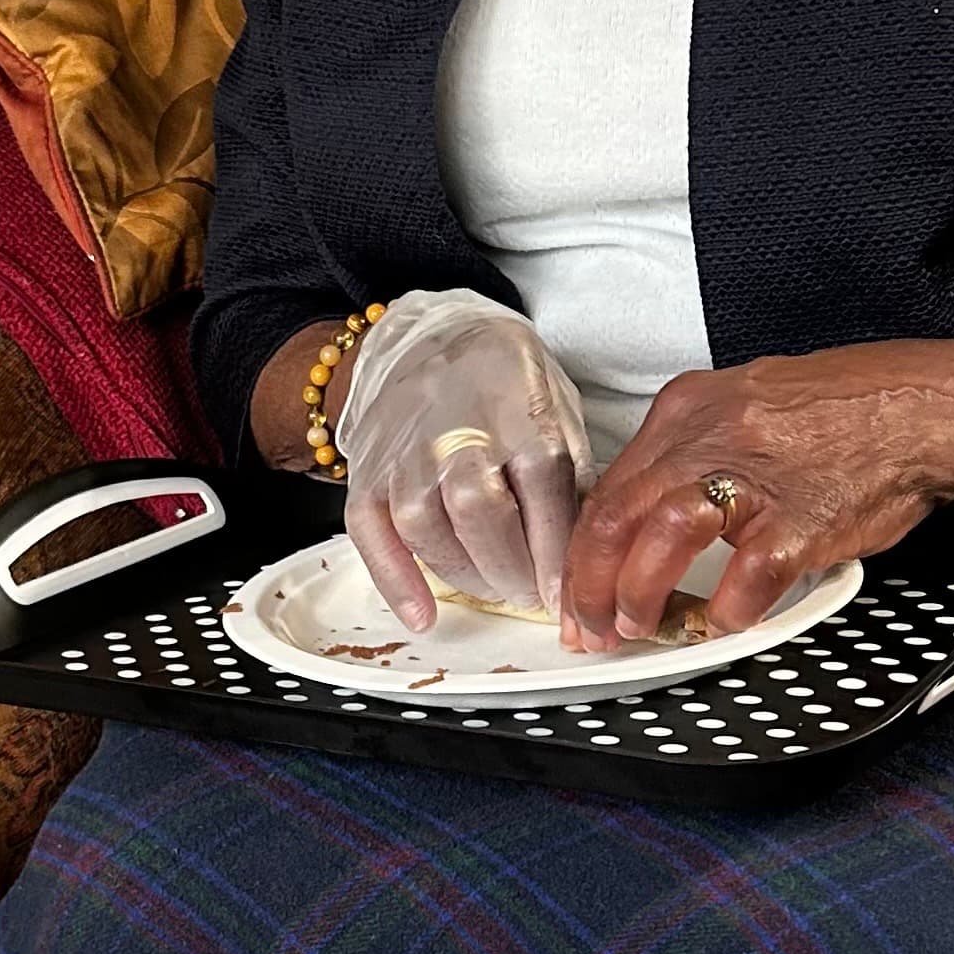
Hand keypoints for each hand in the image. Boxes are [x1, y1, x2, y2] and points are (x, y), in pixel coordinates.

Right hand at [338, 290, 591, 631]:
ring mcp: (407, 453)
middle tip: (527, 593)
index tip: (564, 599)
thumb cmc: (505, 385)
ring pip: (427, 530)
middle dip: (511, 573)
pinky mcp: (368, 472)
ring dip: (465, 576)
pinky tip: (422, 615)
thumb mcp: (558, 412)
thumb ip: (571, 478)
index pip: (542, 496)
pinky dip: (395, 581)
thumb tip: (585, 555)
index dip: (553, 558)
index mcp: (518, 415)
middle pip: (481, 517)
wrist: (432, 339)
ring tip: (491, 586)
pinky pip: (372, 534)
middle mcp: (458, 433)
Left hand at [561, 339, 953, 648]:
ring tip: (637, 628)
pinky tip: (720, 625)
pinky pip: (743, 579)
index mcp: (690, 407)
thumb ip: (693, 450)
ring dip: (640, 596)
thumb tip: (644, 510)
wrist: (934, 409)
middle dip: (589, 584)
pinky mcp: (801, 520)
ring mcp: (756, 477)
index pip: (609, 485)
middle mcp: (711, 435)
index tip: (573, 585)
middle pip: (616, 516)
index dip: (582, 547)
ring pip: (660, 541)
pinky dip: (723, 611)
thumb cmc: (849, 411)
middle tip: (588, 627)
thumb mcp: (751, 404)